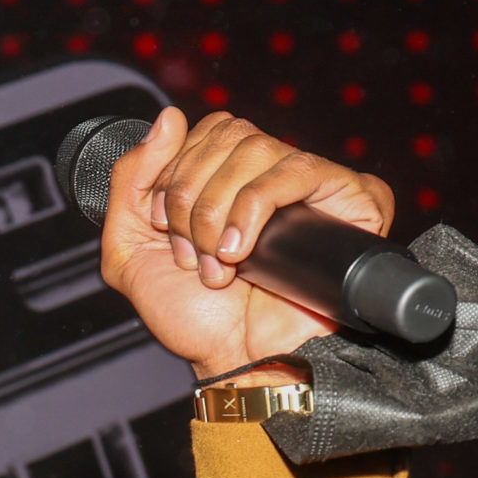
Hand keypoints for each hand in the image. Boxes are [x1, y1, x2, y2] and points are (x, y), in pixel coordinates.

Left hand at [98, 107, 395, 381]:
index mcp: (225, 177)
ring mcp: (309, 182)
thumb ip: (129, 183)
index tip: (165, 230)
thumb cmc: (193, 317)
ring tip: (219, 262)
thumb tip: (168, 117)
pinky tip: (242, 251)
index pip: (202, 132)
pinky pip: (296, 169)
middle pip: (226, 134)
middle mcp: (268, 174)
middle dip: (191, 198)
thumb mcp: (130, 251)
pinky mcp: (349, 195)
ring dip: (219, 211)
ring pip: (255, 148)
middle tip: (192, 254)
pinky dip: (254, 208)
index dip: (174, 177)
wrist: (238, 360)